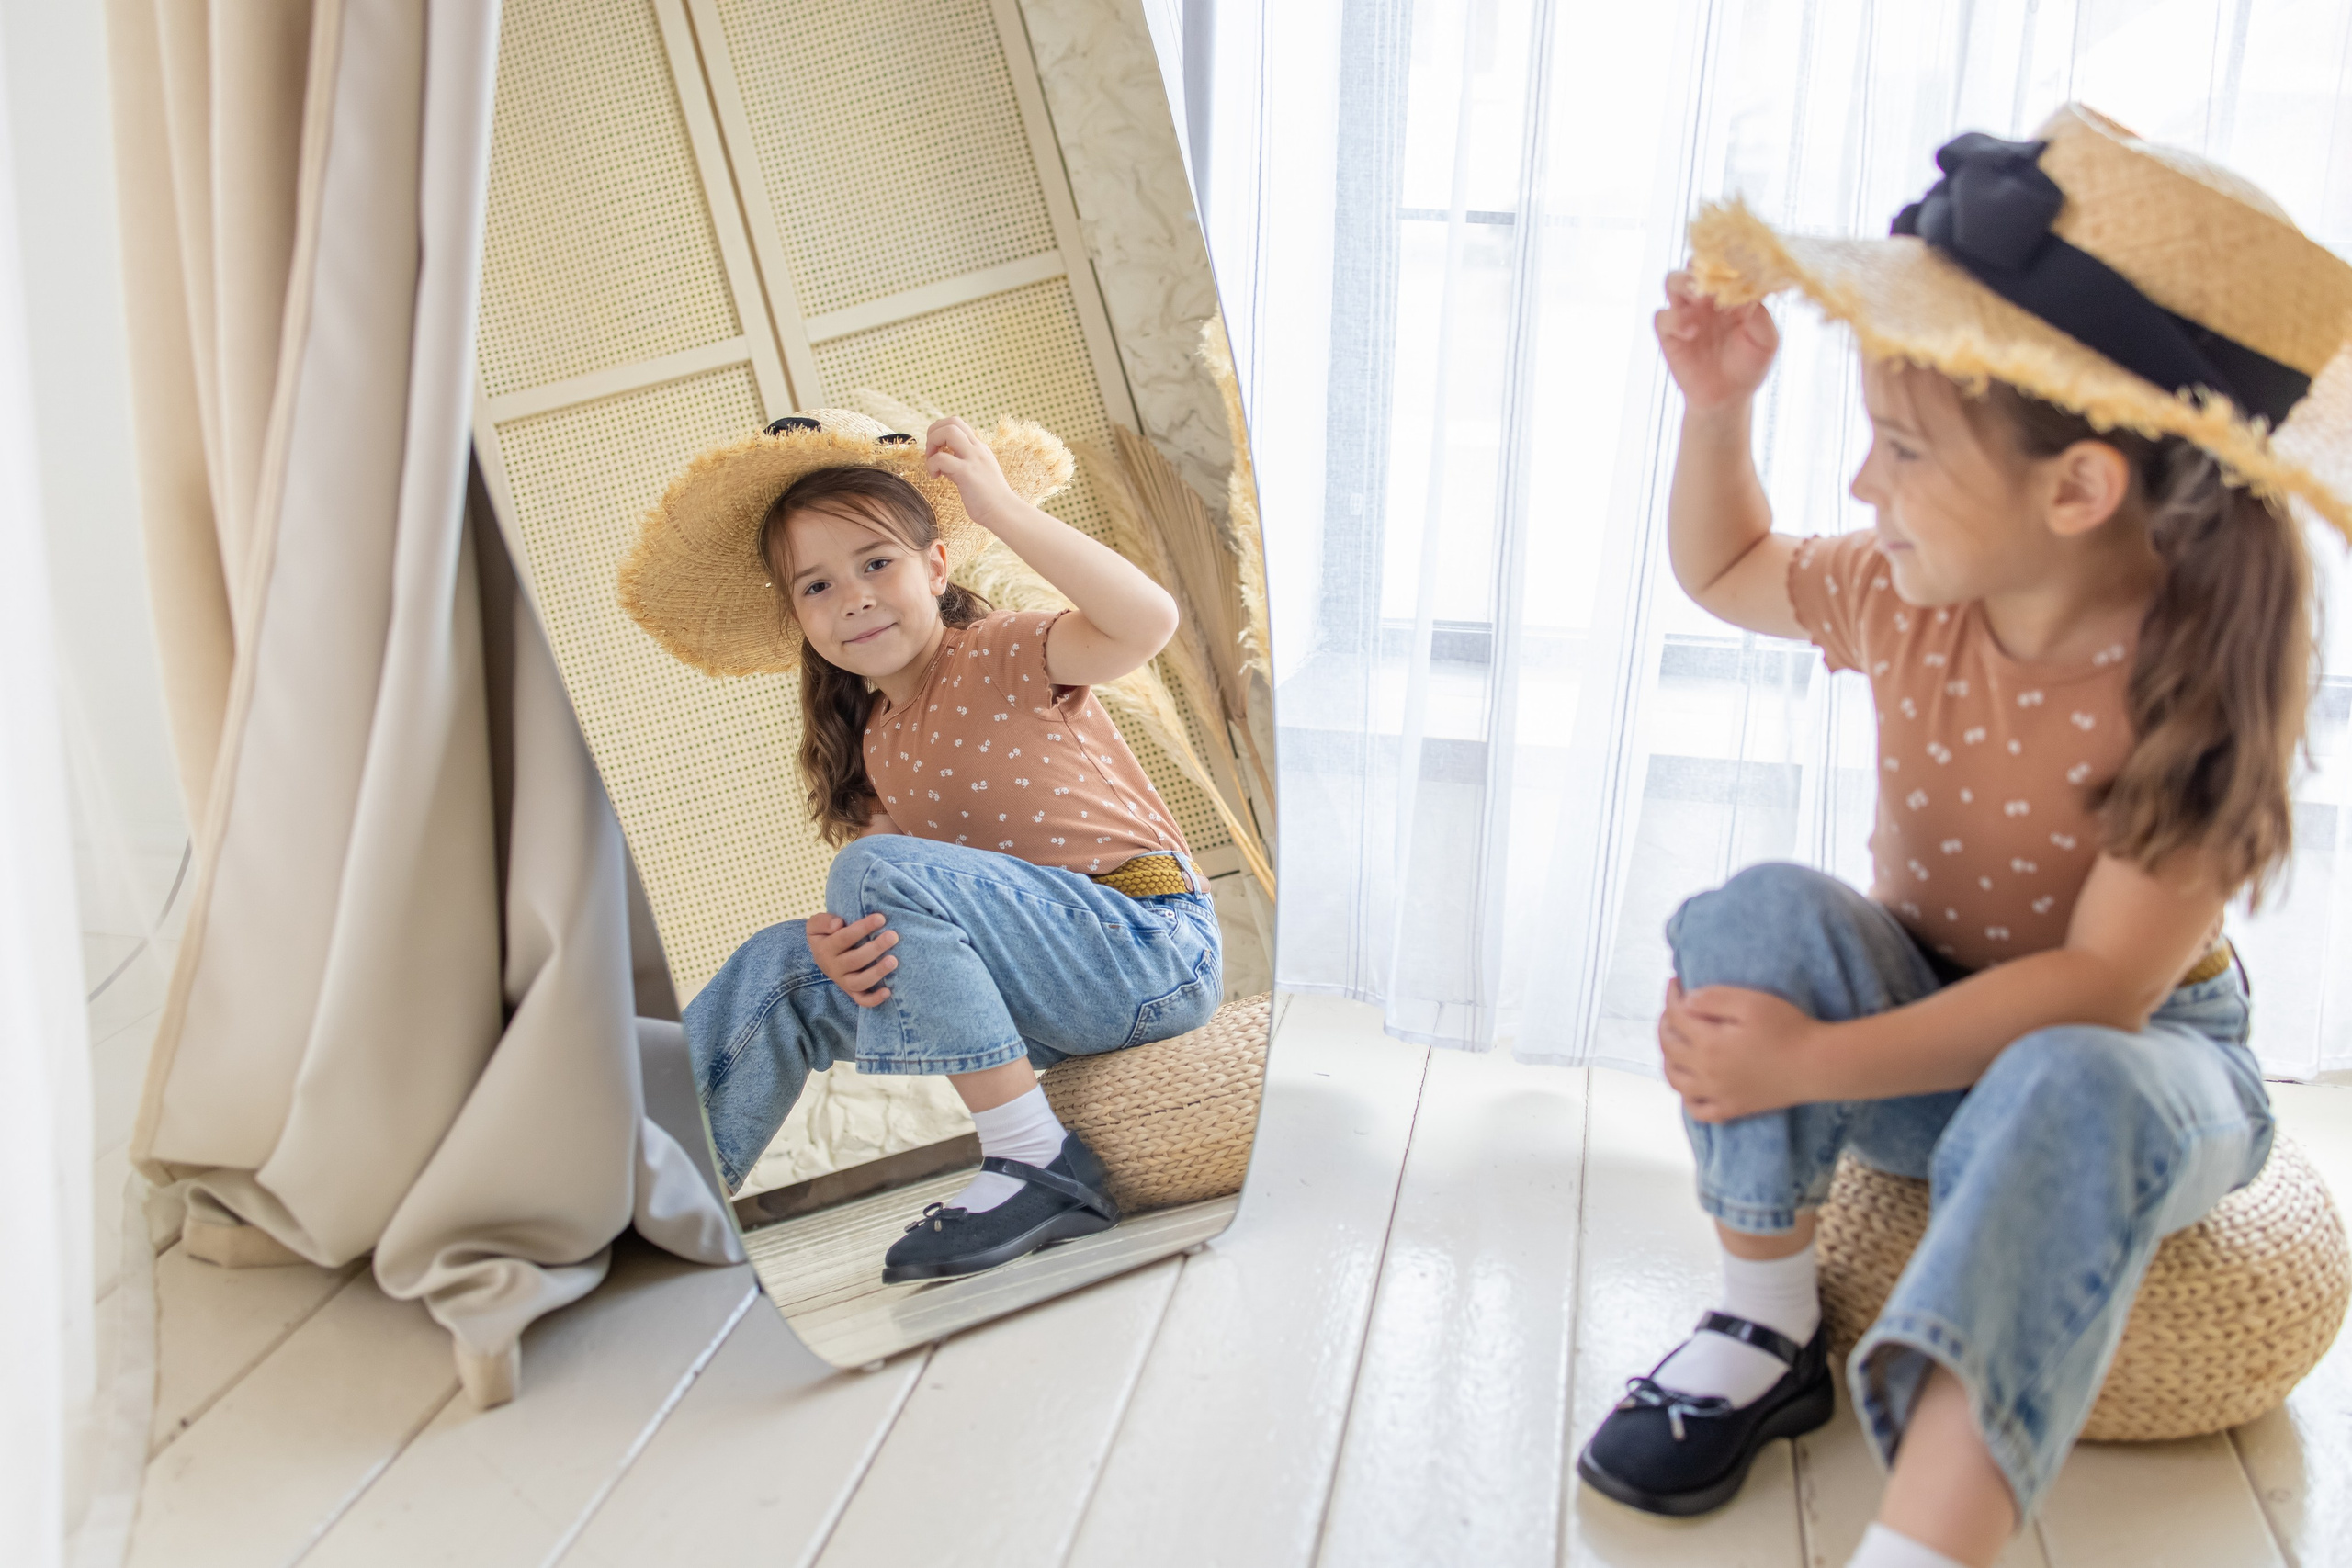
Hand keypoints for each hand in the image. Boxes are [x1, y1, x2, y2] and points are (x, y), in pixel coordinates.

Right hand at [807, 911, 897, 1007]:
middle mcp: (833, 967)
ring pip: (859, 983)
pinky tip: (888, 992)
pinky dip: (874, 999)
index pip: (844, 938)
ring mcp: (843, 982)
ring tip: (893, 961)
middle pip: (855, 960)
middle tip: (893, 936)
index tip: (880, 918)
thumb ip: (823, 921)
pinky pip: (861, 1000)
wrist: (822, 954)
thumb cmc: (826, 934)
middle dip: (875, 948)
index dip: (863, 928)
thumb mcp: (816, 925)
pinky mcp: (852, 992)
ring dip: (877, 973)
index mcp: (825, 949)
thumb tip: (837, 924)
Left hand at [924, 416, 1018, 527]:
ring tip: (932, 464)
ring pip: (948, 431)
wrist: (1004, 512)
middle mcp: (977, 448)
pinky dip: (931, 466)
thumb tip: (943, 459)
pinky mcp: (967, 473)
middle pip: (952, 421)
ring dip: (932, 444)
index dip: (940, 432)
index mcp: (979, 447)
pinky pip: (941, 458)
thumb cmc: (988, 498)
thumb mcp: (977, 472)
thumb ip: (962, 462)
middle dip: (933, 433)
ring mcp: (973, 459)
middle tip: (931, 454)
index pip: (957, 423)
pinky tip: (936, 477)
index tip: (936, 451)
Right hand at [1655, 270, 1778, 410]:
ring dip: (1684, 283)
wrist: (1728, 398)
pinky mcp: (1669, 333)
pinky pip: (1662, 316)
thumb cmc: (1750, 365)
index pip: (1728, 262)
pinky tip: (1691, 332)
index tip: (1740, 260)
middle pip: (1695, 262)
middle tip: (1715, 275)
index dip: (1731, 258)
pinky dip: (1675, 320)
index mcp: (1732, 291)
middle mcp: (1707, 297)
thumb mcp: (1766, 340)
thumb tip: (1750, 290)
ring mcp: (1686, 312)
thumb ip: (1760, 314)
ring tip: (1699, 297)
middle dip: (1703, 264)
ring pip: (1673, 280)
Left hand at [1658, 979, 1822, 1122]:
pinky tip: (1692, 1085)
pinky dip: (1687, 1098)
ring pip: (1675, 1080)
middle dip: (1665, 1023)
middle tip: (1674, 1008)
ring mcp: (1718, 1094)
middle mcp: (1706, 1072)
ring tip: (1675, 1043)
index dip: (1672, 995)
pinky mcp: (1733, 1108)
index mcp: (1709, 1044)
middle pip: (1669, 1047)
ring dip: (1668, 1059)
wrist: (1817, 1065)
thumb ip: (1713, 999)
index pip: (1676, 1016)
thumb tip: (1685, 1002)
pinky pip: (1698, 1111)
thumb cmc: (1789, 1029)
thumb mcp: (1751, 1002)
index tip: (1676, 981)